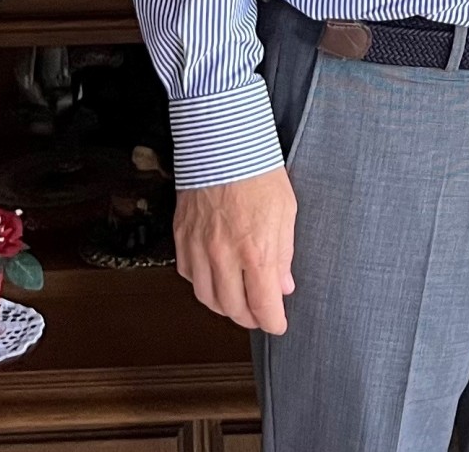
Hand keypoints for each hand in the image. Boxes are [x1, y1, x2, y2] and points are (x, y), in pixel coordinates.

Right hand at [173, 166, 297, 334]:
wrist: (222, 143)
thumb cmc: (259, 172)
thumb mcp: (286, 212)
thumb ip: (284, 254)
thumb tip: (283, 286)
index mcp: (255, 250)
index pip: (263, 305)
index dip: (273, 322)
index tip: (278, 325)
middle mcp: (223, 255)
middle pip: (232, 308)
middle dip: (249, 318)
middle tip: (260, 315)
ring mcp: (198, 247)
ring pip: (206, 297)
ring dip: (224, 307)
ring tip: (238, 303)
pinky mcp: (181, 237)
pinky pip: (189, 275)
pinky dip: (203, 285)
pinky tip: (215, 280)